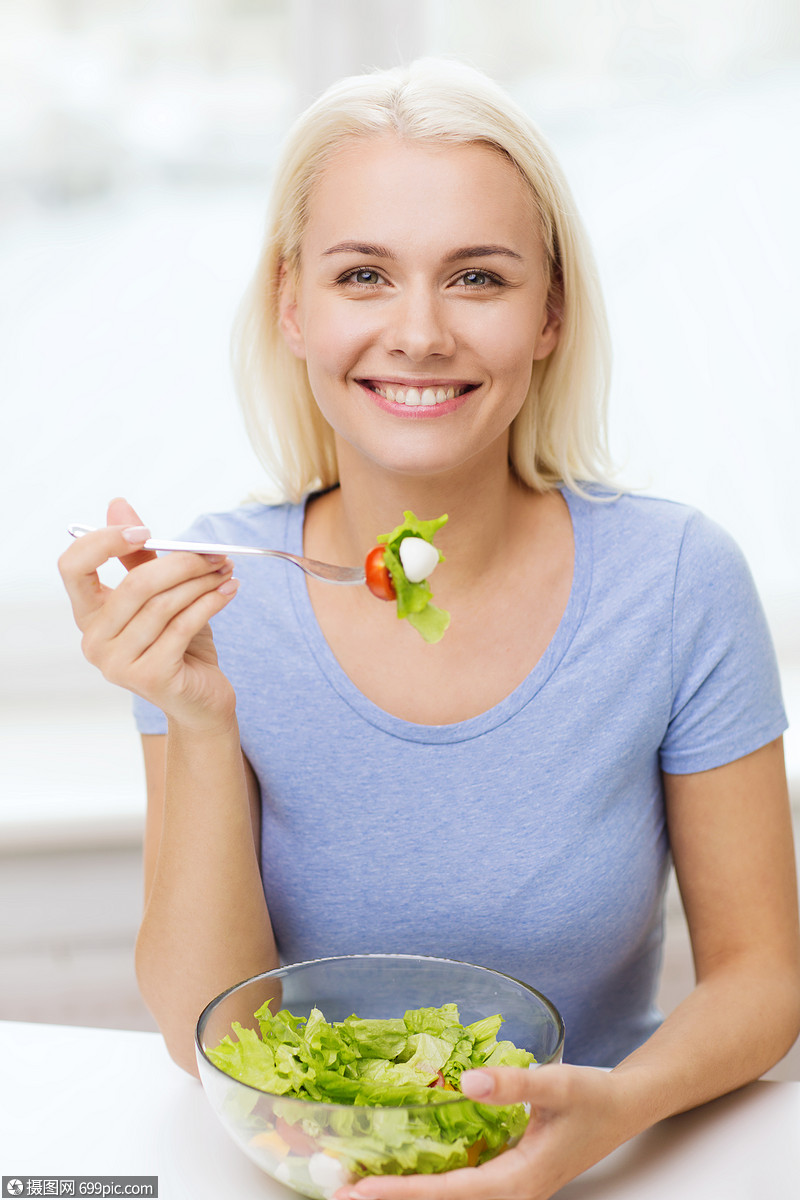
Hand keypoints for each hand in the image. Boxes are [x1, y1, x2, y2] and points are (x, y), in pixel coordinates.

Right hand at [58, 497, 239, 731]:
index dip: (103, 542)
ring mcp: (118, 665)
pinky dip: (210, 603)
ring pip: (163, 605)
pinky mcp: (150, 678)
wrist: (201, 699)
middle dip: (181, 562)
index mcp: (88, 616)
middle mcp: (94, 642)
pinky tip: (229, 591)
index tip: (144, 530)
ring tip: (226, 570)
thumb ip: (138, 555)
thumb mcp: (160, 594)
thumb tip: (117, 505)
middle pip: (135, 584)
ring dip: (201, 581)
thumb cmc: (179, 644)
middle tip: (214, 553)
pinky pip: (182, 627)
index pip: (73, 568)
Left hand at [333, 1064, 630, 1199]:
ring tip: (357, 1183)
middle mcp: (509, 1193)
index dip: (404, 1193)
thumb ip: (518, 1083)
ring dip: (406, 1191)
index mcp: (519, 1181)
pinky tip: (402, 1168)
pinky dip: (426, 1182)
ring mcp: (507, 1188)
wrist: (624, 1108)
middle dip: (392, 1197)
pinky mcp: (505, 1176)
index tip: (362, 1191)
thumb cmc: (595, 1097)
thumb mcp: (560, 1084)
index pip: (451, 1194)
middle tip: (338, 1191)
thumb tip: (469, 1081)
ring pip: (449, 1199)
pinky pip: (459, 1186)